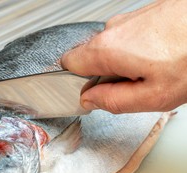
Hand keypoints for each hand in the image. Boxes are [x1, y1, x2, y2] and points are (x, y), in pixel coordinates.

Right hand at [61, 0, 186, 113]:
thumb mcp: (152, 97)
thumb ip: (113, 101)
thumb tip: (90, 100)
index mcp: (107, 49)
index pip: (69, 64)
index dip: (79, 82)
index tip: (97, 92)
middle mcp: (114, 29)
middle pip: (92, 57)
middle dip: (107, 74)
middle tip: (135, 85)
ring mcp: (130, 18)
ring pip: (113, 48)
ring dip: (126, 63)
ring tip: (154, 70)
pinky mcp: (145, 14)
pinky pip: (130, 38)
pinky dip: (139, 50)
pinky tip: (161, 56)